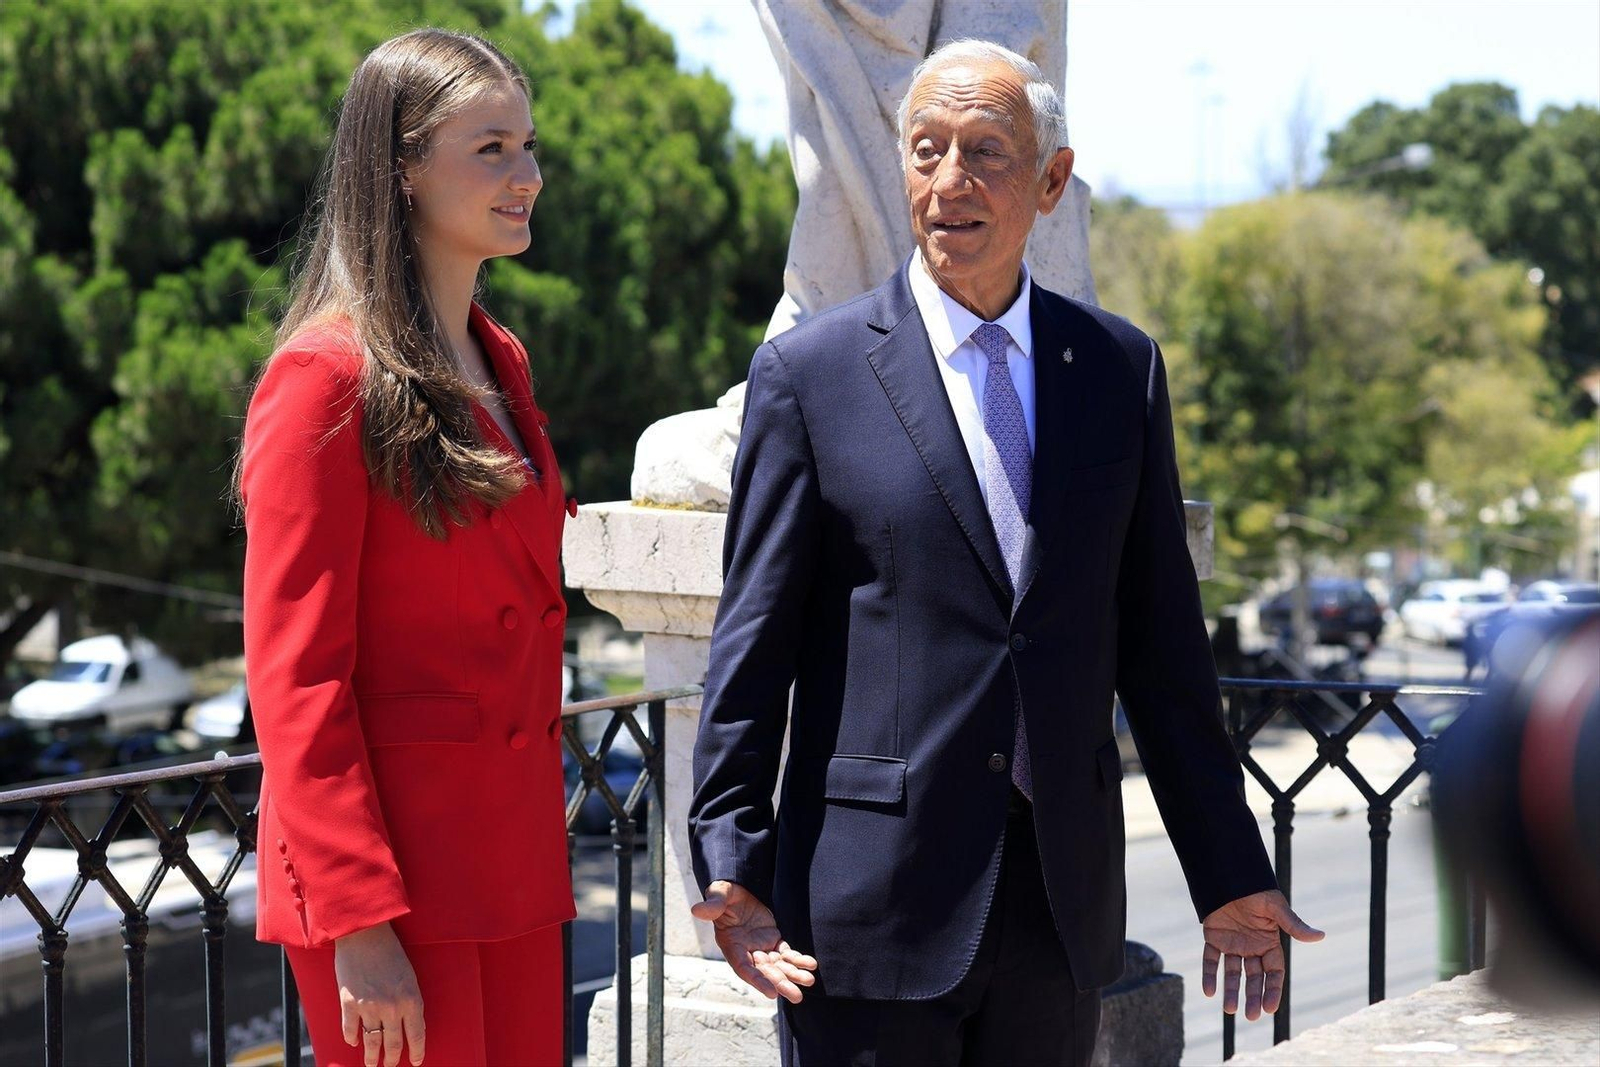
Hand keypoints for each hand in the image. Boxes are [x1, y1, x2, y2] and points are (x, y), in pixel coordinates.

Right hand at [334, 921, 425, 1065]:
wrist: (365, 933)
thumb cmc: (391, 951)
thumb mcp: (409, 976)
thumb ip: (409, 1001)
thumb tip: (410, 1024)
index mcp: (411, 999)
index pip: (417, 1035)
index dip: (417, 1052)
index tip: (416, 1062)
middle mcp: (391, 1007)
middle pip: (393, 1044)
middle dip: (392, 1060)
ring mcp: (369, 1007)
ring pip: (372, 1042)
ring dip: (371, 1057)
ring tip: (371, 1064)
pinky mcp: (349, 1003)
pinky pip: (351, 1030)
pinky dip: (352, 1038)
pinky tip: (354, 1042)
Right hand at [690, 881, 817, 1002]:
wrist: (738, 888)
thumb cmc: (725, 893)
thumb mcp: (719, 894)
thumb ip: (713, 904)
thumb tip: (697, 910)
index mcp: (731, 945)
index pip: (744, 968)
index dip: (757, 980)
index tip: (771, 993)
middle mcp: (747, 952)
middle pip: (765, 973)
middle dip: (781, 984)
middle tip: (797, 997)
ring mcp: (761, 947)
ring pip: (778, 966)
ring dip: (793, 975)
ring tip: (809, 982)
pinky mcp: (773, 940)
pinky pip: (786, 954)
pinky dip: (798, 960)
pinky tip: (811, 965)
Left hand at [1201, 890, 1323, 1020]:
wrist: (1229, 874)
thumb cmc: (1257, 890)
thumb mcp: (1276, 908)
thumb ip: (1294, 925)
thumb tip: (1320, 936)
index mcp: (1269, 943)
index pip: (1273, 972)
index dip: (1272, 990)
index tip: (1269, 1008)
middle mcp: (1252, 947)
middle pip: (1254, 977)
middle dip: (1253, 996)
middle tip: (1251, 1016)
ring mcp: (1233, 943)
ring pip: (1232, 972)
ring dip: (1231, 990)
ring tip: (1229, 1010)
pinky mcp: (1214, 937)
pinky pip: (1211, 959)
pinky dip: (1209, 974)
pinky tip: (1208, 991)